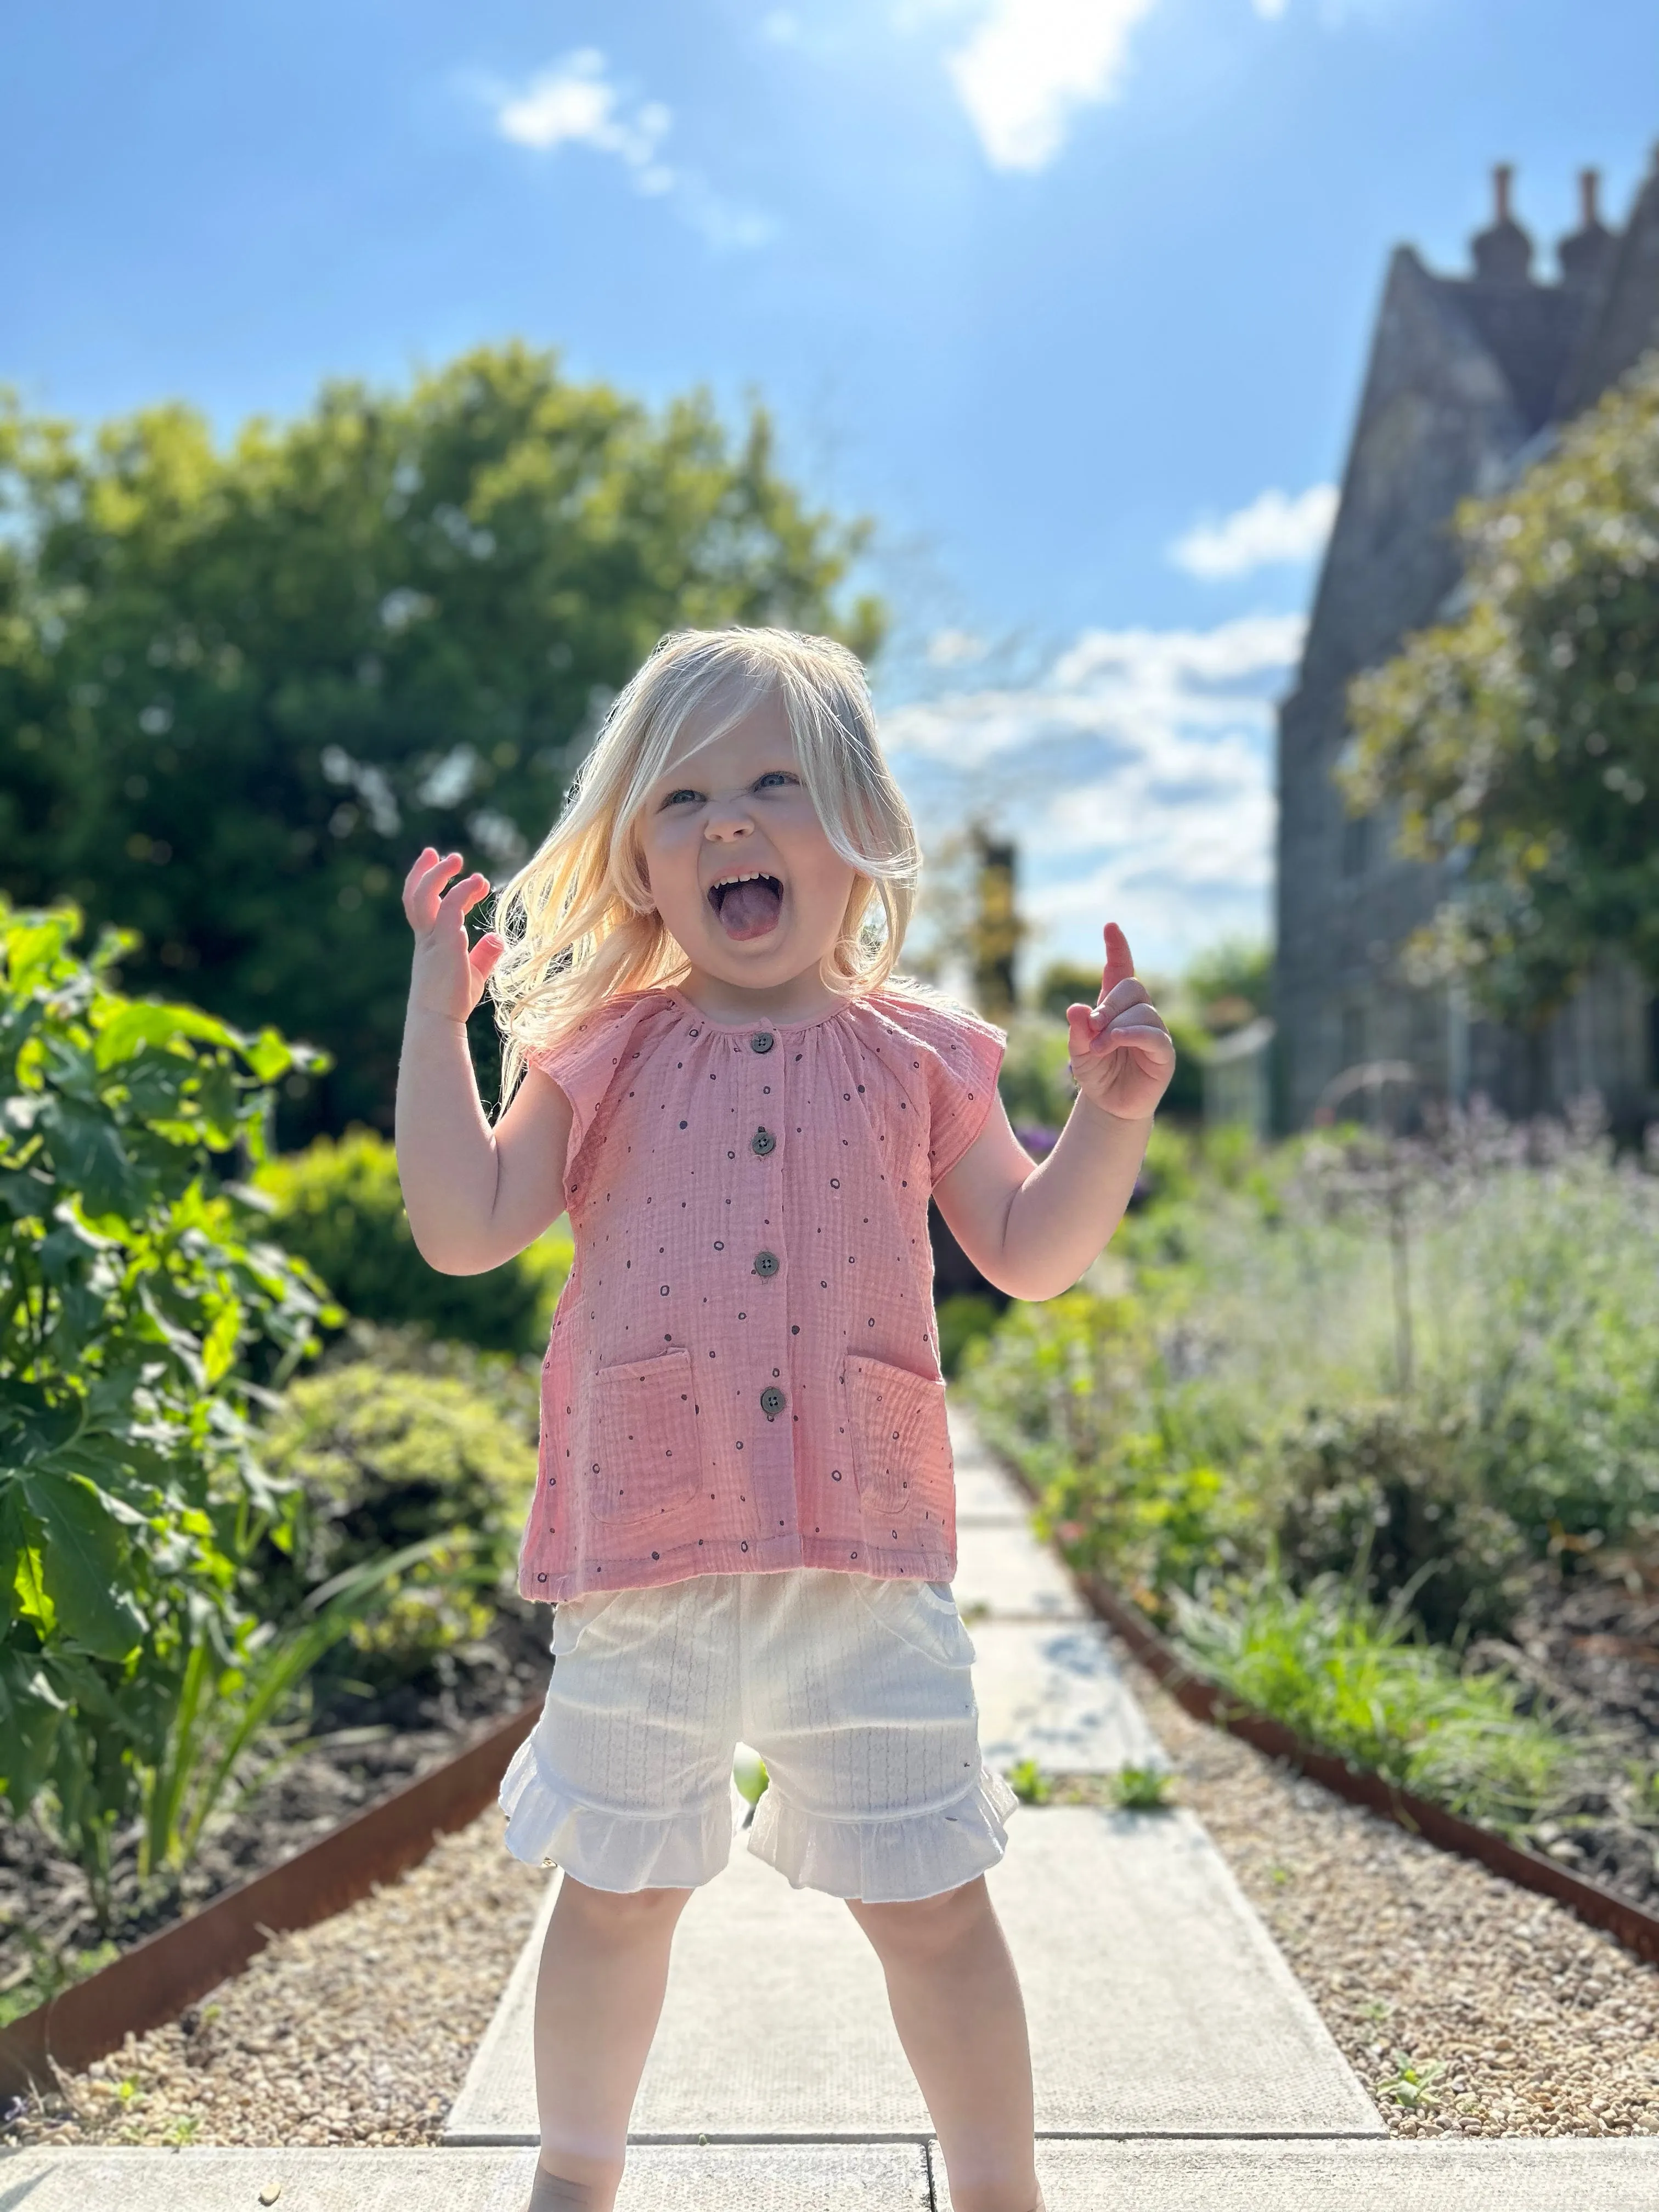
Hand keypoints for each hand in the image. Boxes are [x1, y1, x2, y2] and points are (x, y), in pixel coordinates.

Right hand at [402, 848, 504, 1024]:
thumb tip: (497, 938)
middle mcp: (425, 936)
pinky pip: (449, 908)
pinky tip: (477, 884)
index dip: (430, 883)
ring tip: (458, 862)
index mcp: (429, 941)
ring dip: (439, 874)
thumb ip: (484, 955)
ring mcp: (431, 938)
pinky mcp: (444, 942)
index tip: (445, 867)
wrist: (439, 1020)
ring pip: (424, 896)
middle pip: (415, 896)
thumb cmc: (454, 1001)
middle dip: (425, 871)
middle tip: (440, 853)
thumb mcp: (474, 973)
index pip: (423, 905)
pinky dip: (462, 891)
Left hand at [1064, 922, 1175, 1122]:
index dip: (1117, 948)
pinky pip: (1153, 1034)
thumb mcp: (1078, 1052)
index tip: (1110, 927)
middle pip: (1133, 986)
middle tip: (1092, 1025)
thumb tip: (1076, 1008)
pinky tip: (1113, 1042)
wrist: (1109, 1105)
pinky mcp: (1163, 1053)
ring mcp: (1154, 1031)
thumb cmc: (1096, 1072)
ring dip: (1115, 1026)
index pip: (1121, 970)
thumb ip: (1077, 1030)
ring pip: (1142, 1011)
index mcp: (1116, 1007)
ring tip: (1097, 1048)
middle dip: (1109, 1002)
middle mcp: (1139, 1013)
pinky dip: (1131, 1034)